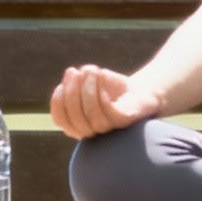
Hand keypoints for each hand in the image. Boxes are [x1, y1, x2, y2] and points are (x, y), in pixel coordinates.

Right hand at [49, 64, 163, 138]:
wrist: (143, 91)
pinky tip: (101, 77)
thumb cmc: (113, 88)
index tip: (64, 80)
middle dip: (72, 92)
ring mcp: (109, 128)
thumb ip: (78, 83)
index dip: (58, 100)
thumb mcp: (92, 83)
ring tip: (91, 69)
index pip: (60, 119)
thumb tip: (70, 73)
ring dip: (88, 89)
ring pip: (92, 115)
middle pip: (75, 118)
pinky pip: (110, 113)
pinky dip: (102, 95)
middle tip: (76, 71)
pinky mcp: (124, 121)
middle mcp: (92, 131)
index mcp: (78, 125)